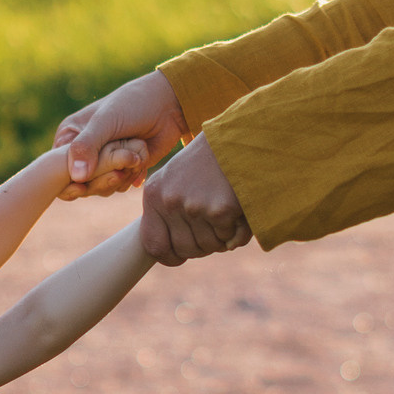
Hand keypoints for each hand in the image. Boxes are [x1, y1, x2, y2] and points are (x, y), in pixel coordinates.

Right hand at [57, 70, 188, 195]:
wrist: (167, 106)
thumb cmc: (132, 105)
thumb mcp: (106, 122)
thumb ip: (88, 146)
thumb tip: (76, 178)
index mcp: (69, 138)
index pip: (59, 170)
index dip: (69, 181)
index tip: (82, 187)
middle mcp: (83, 152)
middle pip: (81, 184)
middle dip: (102, 179)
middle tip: (120, 170)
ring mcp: (103, 162)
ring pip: (102, 188)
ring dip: (120, 178)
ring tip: (134, 158)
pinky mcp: (122, 169)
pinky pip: (119, 186)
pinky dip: (131, 178)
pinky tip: (140, 163)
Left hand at [140, 136, 250, 264]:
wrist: (239, 137)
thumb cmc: (209, 160)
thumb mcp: (177, 178)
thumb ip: (170, 212)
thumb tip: (176, 255)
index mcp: (154, 194)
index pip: (153, 245)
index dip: (170, 256)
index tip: (182, 256)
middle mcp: (170, 201)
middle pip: (185, 250)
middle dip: (203, 245)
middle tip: (215, 226)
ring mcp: (193, 207)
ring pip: (209, 246)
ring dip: (222, 237)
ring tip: (228, 211)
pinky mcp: (219, 210)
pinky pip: (230, 240)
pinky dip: (239, 231)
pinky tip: (240, 209)